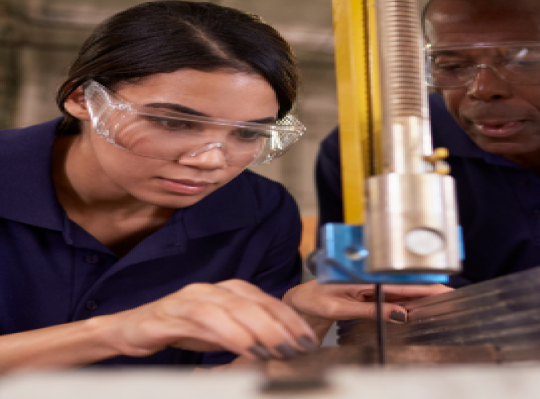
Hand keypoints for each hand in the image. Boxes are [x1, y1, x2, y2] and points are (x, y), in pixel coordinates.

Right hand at [105, 280, 319, 360]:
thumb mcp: (220, 334)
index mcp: (228, 291)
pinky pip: (207, 318)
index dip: (291, 319)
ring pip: (234, 307)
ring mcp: (194, 296)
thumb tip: (280, 349)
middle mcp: (214, 288)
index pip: (267, 301)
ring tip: (280, 349)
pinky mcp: (174, 310)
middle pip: (255, 302)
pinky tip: (246, 346)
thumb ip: (246, 335)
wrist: (131, 329)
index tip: (310, 339)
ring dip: (261, 328)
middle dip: (282, 324)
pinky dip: (230, 332)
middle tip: (301, 346)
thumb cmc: (181, 330)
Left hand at [283, 281, 451, 338]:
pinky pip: (389, 300)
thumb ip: (369, 311)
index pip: (398, 281)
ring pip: (399, 293)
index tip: (442, 289)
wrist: (300, 302)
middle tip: (450, 297)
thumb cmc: (314, 299)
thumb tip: (399, 315)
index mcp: (362, 276)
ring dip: (418, 298)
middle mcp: (367, 279)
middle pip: (403, 285)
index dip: (422, 285)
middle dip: (427, 290)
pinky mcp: (366, 295)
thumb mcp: (339, 307)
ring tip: (440, 303)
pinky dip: (404, 305)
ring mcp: (368, 287)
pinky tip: (416, 310)